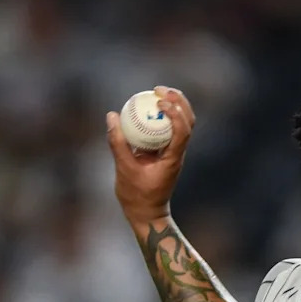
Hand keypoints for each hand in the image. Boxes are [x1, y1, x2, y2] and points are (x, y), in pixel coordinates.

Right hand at [106, 86, 195, 224]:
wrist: (146, 212)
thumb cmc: (136, 195)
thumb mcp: (123, 168)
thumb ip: (117, 142)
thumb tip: (112, 116)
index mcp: (174, 159)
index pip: (183, 131)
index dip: (175, 112)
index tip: (159, 101)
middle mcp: (178, 153)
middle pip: (188, 121)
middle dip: (179, 101)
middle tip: (159, 89)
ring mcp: (173, 152)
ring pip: (181, 123)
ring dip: (173, 105)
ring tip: (156, 91)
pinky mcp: (165, 152)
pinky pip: (166, 129)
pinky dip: (159, 116)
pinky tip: (145, 107)